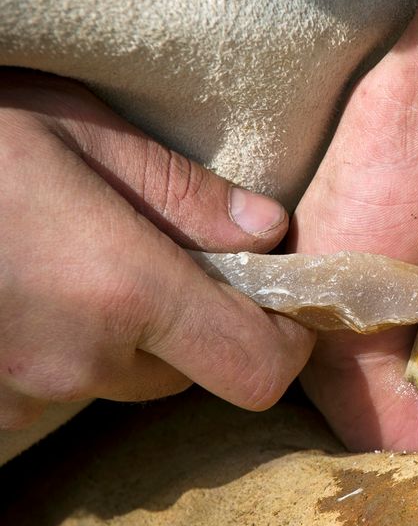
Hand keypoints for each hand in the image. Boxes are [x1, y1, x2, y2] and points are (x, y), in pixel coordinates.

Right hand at [0, 70, 314, 429]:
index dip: (284, 340)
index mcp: (123, 291)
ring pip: (125, 379)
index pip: (257, 366)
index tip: (277, 299)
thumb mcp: (80, 132)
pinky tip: (36, 286)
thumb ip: (184, 194)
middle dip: (197, 320)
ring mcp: (22, 393)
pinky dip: (70, 347)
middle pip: (192, 370)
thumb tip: (269, 231)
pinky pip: (62, 386)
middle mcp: (78, 360)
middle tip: (162, 251)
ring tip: (81, 257)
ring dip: (130, 333)